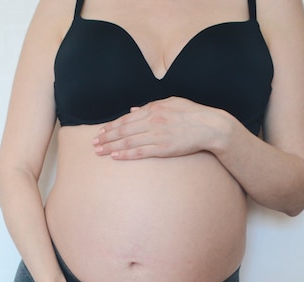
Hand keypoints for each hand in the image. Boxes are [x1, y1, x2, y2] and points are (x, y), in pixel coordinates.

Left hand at [92, 96, 228, 159]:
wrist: (210, 126)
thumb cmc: (192, 114)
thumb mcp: (171, 103)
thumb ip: (150, 106)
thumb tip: (133, 109)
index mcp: (154, 109)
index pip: (126, 118)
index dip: (111, 125)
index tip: (100, 131)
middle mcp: (152, 121)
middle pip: (123, 130)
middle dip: (106, 137)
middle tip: (93, 143)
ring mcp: (157, 135)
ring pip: (128, 141)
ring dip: (111, 146)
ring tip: (99, 151)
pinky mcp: (163, 148)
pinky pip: (140, 152)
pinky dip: (126, 154)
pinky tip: (115, 156)